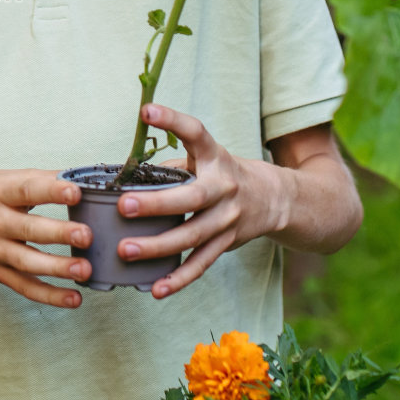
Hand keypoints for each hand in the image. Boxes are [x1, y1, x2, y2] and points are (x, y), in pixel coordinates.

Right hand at [0, 170, 93, 308]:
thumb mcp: (5, 178)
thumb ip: (41, 179)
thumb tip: (80, 178)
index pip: (26, 190)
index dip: (51, 191)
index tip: (75, 192)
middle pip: (28, 229)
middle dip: (59, 233)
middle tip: (86, 235)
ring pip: (27, 262)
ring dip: (57, 268)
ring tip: (84, 269)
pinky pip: (25, 287)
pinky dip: (49, 295)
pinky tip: (73, 298)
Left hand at [115, 104, 288, 299]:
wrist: (274, 199)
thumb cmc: (223, 173)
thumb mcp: (205, 158)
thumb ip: (170, 164)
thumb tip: (124, 172)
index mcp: (215, 157)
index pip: (195, 133)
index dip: (172, 121)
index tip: (147, 110)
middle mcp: (224, 187)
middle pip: (191, 198)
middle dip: (157, 204)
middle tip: (125, 206)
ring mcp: (227, 219)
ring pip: (192, 236)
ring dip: (157, 246)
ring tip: (126, 250)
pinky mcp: (226, 244)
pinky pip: (201, 264)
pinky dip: (178, 279)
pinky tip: (156, 289)